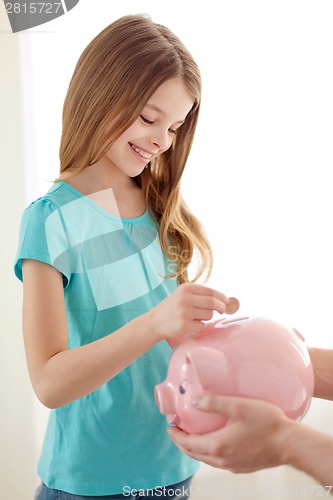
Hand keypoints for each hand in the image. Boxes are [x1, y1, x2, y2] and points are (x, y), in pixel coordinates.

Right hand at [148, 283, 228, 343]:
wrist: (154, 322)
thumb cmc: (171, 308)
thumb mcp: (182, 295)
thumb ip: (199, 295)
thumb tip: (223, 299)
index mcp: (186, 288)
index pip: (210, 291)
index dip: (222, 296)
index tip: (227, 301)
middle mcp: (185, 298)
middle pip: (213, 303)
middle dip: (221, 307)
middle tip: (223, 310)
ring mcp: (185, 312)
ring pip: (209, 315)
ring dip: (206, 317)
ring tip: (195, 317)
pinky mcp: (184, 325)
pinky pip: (202, 325)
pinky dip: (199, 326)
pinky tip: (189, 324)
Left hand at [167, 394, 292, 472]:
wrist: (289, 443)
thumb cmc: (267, 423)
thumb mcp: (239, 406)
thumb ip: (215, 402)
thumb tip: (195, 401)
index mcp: (218, 445)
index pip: (188, 444)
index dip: (176, 435)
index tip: (170, 426)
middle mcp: (222, 459)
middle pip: (194, 454)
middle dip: (182, 442)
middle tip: (176, 431)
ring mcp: (232, 465)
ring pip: (205, 459)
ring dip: (195, 448)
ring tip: (191, 435)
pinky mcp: (241, 466)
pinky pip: (218, 461)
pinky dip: (208, 452)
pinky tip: (213, 441)